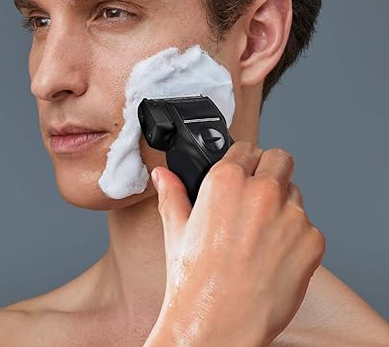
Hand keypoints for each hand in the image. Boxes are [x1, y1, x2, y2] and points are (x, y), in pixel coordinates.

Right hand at [147, 141, 324, 346]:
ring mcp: (291, 216)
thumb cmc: (194, 281)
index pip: (247, 148)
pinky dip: (295, 236)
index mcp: (226, 181)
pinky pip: (308, 226)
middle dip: (269, 171)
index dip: (243, 161)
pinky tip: (274, 255)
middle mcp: (262, 191)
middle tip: (257, 195)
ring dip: (282, 204)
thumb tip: (163, 175)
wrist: (217, 325)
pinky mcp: (311, 242)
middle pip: (280, 159)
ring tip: (261, 233)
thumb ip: (172, 194)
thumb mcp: (176, 231)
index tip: (242, 172)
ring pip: (295, 193)